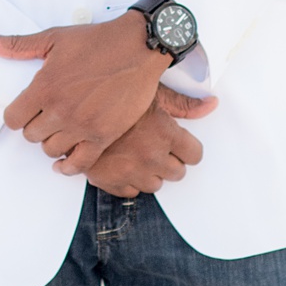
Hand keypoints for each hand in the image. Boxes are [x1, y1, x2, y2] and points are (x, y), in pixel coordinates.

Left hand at [0, 12, 167, 175]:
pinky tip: (66, 161)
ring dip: (53, 142)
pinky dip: (69, 166)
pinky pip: (78, 164)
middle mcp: (60, 110)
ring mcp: (82, 126)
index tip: (26, 111)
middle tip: (47, 118)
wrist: (138, 48)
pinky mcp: (103, 136)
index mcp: (44, 87)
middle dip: (36, 127)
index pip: (13, 119)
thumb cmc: (96, 41)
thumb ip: (18, 45)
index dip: (17, 116)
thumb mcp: (53, 38)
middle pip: (31, 136)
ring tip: (61, 131)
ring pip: (51, 150)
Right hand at [83, 88, 217, 196]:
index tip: (179, 143)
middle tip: (155, 146)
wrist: (74, 107)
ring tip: (137, 153)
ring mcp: (130, 172)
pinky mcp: (110, 182)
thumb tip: (211, 104)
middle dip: (170, 160)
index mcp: (165, 133)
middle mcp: (151, 156)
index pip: (194, 155)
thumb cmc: (114, 95)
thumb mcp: (151, 93)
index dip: (187, 148)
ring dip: (150, 172)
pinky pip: (131, 192)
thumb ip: (183, 103)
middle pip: (177, 172)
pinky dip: (129, 180)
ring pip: (155, 185)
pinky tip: (122, 163)